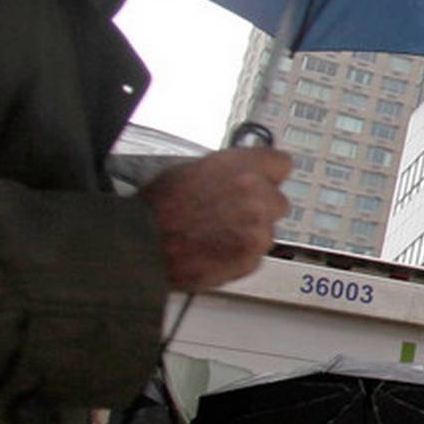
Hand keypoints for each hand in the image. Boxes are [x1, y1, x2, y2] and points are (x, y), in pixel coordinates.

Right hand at [142, 148, 291, 289]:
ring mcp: (257, 229)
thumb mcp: (193, 169)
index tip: (262, 180)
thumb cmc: (158, 207)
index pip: (282, 164)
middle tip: (229, 214)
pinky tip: (214, 250)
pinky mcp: (251, 258)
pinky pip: (255, 255)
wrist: (142, 244)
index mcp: (243, 168)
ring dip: (249, 233)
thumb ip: (230, 170)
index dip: (268, 174)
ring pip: (268, 231)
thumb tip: (244, 172)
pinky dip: (239, 255)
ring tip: (215, 234)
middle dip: (259, 208)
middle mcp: (257, 196)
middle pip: (278, 201)